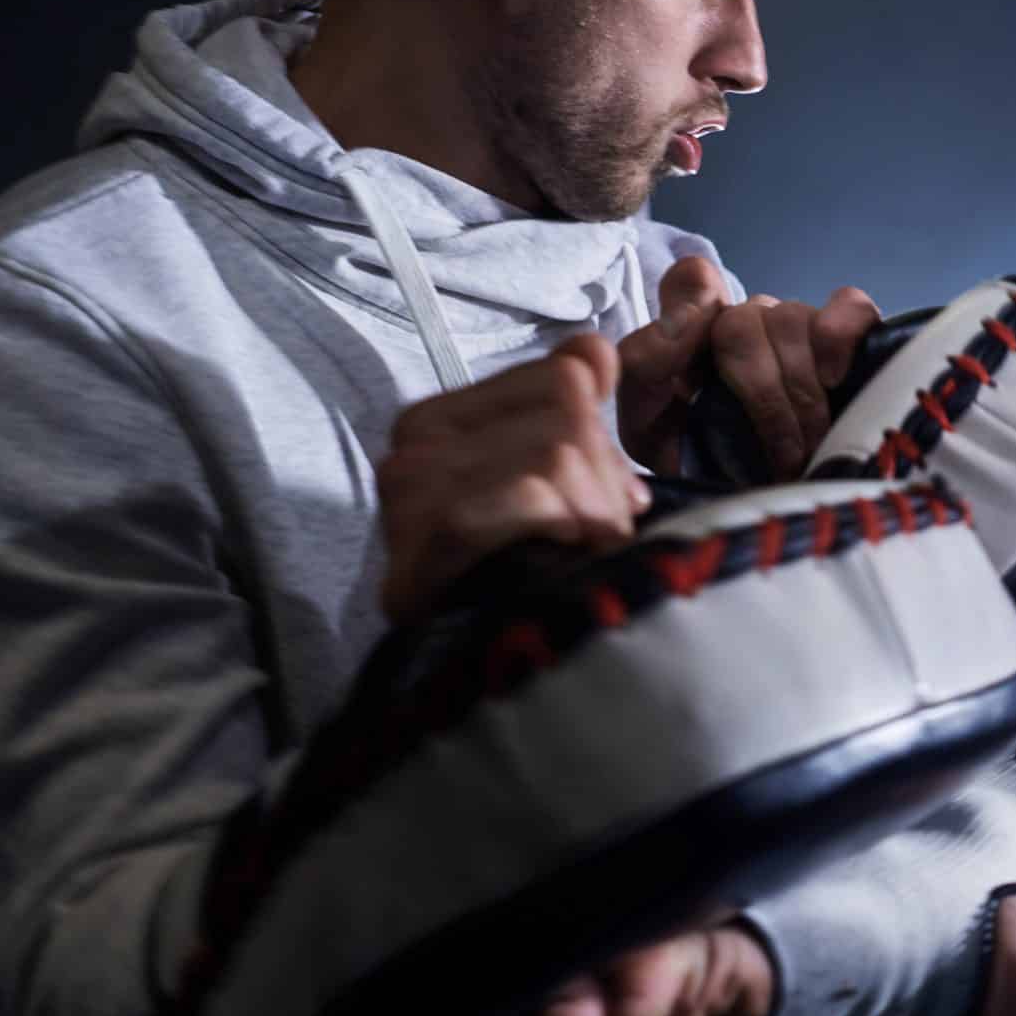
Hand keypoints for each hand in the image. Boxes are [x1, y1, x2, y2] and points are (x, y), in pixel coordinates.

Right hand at [376, 333, 648, 623]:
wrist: (488, 665)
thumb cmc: (526, 572)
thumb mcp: (554, 476)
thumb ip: (569, 402)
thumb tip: (594, 350)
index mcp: (439, 418)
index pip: (563, 375)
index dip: (600, 439)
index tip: (591, 495)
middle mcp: (415, 439)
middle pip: (569, 412)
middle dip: (600, 483)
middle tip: (587, 537)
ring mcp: (415, 482)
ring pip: (559, 452)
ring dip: (592, 515)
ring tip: (573, 555)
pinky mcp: (432, 522)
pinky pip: (535, 491)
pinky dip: (568, 529)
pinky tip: (559, 560)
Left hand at [618, 257, 879, 478]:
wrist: (757, 509)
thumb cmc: (700, 468)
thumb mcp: (646, 428)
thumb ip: (644, 365)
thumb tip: (684, 321)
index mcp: (693, 334)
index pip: (690, 283)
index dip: (692, 307)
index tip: (696, 376)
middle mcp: (745, 321)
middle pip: (745, 321)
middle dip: (764, 396)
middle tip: (781, 457)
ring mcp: (796, 325)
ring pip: (792, 320)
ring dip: (802, 392)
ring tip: (812, 445)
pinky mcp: (848, 335)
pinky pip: (849, 307)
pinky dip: (841, 338)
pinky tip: (836, 379)